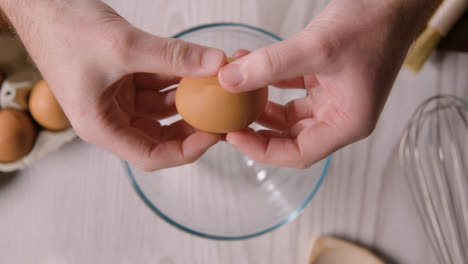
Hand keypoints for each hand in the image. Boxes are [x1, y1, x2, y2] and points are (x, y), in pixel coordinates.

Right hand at [1, 0, 225, 170]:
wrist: (43, 3)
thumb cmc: (63, 29)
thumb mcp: (123, 47)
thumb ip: (172, 57)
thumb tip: (215, 64)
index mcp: (101, 126)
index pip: (151, 155)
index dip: (187, 150)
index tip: (214, 135)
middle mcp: (110, 117)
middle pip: (161, 134)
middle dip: (192, 125)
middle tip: (222, 114)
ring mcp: (118, 98)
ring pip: (163, 107)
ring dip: (188, 97)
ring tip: (214, 87)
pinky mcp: (124, 78)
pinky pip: (158, 84)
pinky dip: (177, 77)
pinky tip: (196, 67)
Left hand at [219, 0, 439, 167]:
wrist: (392, 2)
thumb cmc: (373, 26)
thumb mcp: (316, 48)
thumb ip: (270, 65)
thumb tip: (230, 80)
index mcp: (347, 123)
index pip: (298, 154)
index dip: (262, 150)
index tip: (235, 136)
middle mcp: (339, 116)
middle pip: (290, 137)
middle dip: (257, 129)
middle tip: (229, 118)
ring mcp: (331, 99)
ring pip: (287, 114)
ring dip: (260, 103)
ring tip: (234, 89)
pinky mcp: (324, 81)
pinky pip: (289, 89)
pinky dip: (269, 80)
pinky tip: (249, 65)